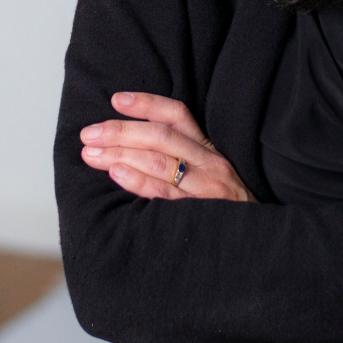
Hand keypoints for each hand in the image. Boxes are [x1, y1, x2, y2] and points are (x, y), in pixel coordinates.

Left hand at [80, 92, 254, 201]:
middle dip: (120, 131)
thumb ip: (180, 158)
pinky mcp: (199, 213)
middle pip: (161, 136)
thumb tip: (128, 145)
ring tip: (92, 153)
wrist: (254, 243)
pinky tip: (116, 173)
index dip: (147, 103)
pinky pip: (164, 193)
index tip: (116, 100)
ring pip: (159, 161)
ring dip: (120, 154)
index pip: (177, 116)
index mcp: (208, 150)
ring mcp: (206, 188)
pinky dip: (138, 181)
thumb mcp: (210, 174)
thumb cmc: (223, 208)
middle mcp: (210, 164)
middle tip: (88, 134)